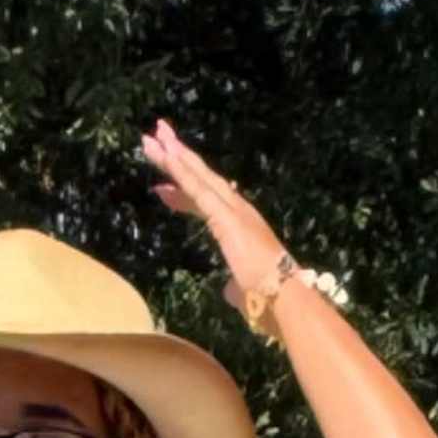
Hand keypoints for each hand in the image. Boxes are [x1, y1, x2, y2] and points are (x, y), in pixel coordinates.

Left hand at [142, 120, 294, 322]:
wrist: (287, 299)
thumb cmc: (270, 301)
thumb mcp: (245, 292)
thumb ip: (235, 287)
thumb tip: (232, 292)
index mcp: (241, 227)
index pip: (207, 202)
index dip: (184, 190)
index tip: (163, 184)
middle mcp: (239, 211)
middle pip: (201, 179)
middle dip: (178, 157)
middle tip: (155, 135)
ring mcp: (233, 211)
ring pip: (197, 177)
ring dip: (173, 157)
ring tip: (150, 139)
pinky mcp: (225, 216)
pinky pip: (198, 190)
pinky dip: (181, 172)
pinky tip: (166, 157)